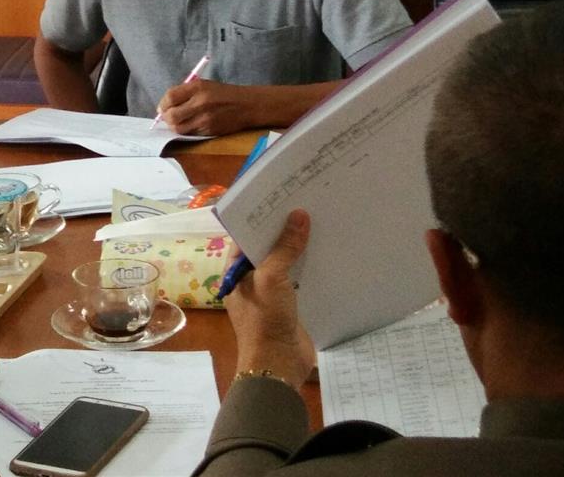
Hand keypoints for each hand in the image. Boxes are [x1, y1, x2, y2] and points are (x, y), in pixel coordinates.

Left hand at [157, 79, 258, 134]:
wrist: (246, 105)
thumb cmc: (223, 93)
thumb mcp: (203, 85)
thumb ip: (184, 92)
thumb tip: (164, 105)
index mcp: (198, 88)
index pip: (170, 97)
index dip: (163, 104)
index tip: (162, 107)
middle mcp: (201, 103)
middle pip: (172, 115)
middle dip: (166, 117)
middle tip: (167, 116)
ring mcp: (205, 119)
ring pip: (179, 128)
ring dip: (174, 126)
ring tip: (177, 121)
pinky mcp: (209, 131)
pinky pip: (190, 134)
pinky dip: (185, 130)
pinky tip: (189, 125)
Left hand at [224, 209, 314, 387]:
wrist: (278, 365)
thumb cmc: (265, 319)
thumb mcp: (272, 278)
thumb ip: (284, 248)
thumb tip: (299, 215)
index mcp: (236, 272)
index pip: (246, 236)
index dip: (262, 218)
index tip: (282, 198)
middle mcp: (250, 280)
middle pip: (268, 248)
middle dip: (284, 231)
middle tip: (308, 205)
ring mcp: (270, 293)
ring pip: (285, 263)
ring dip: (299, 248)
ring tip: (321, 222)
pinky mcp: (289, 305)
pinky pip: (299, 279)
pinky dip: (310, 267)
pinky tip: (327, 253)